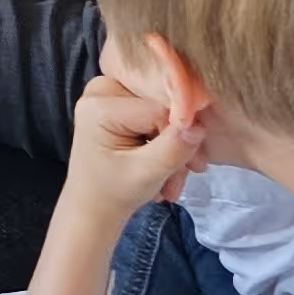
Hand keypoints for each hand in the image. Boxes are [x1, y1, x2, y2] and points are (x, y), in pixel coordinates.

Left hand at [56, 69, 205, 224]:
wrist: (94, 206)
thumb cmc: (112, 192)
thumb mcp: (146, 174)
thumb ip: (174, 148)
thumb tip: (199, 126)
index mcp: (100, 103)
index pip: (159, 107)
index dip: (182, 133)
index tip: (194, 165)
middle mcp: (103, 89)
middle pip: (162, 104)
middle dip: (180, 141)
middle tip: (192, 171)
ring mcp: (111, 94)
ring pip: (164, 111)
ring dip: (176, 147)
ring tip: (172, 180)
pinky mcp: (121, 103)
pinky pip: (158, 115)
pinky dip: (167, 144)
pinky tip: (166, 169)